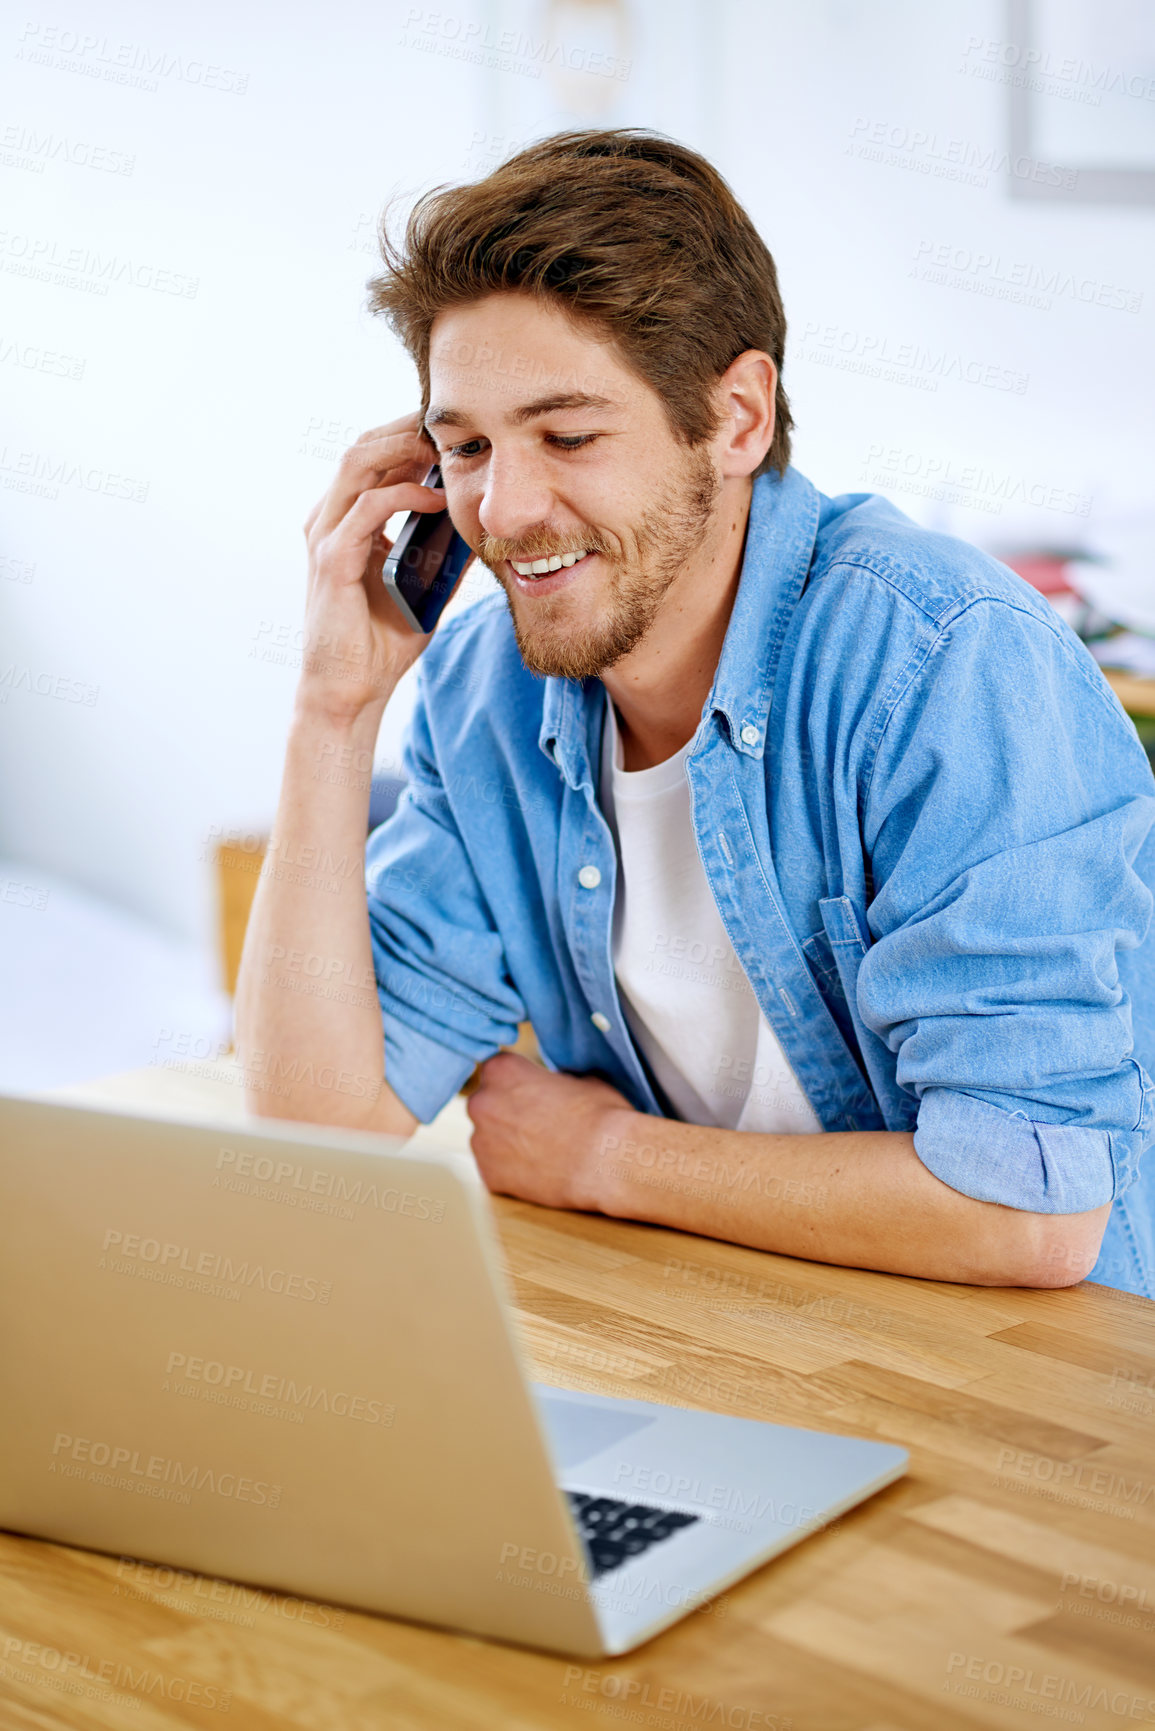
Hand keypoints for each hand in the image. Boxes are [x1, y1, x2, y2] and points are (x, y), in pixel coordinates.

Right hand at [297, 411, 461, 721]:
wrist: (351, 690)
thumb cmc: (381, 642)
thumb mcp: (425, 586)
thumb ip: (445, 552)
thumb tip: (483, 522)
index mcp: (346, 521)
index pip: (374, 456)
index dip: (409, 435)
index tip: (453, 428)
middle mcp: (329, 520)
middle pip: (363, 446)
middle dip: (406, 427)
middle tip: (452, 422)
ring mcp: (325, 537)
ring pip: (357, 463)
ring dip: (402, 447)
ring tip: (443, 444)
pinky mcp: (332, 561)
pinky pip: (365, 509)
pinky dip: (400, 494)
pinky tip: (434, 496)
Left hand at [465, 1052, 635, 1211]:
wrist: (607, 1162)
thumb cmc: (600, 1115)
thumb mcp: (580, 1077)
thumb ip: (553, 1078)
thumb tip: (552, 1085)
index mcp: (500, 1069)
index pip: (498, 1070)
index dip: (519, 1082)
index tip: (535, 1093)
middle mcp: (481, 1101)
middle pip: (487, 1103)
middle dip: (507, 1111)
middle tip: (539, 1123)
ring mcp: (480, 1141)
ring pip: (489, 1137)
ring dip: (507, 1141)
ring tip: (542, 1150)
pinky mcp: (489, 1175)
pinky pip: (495, 1168)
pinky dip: (511, 1170)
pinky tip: (539, 1170)